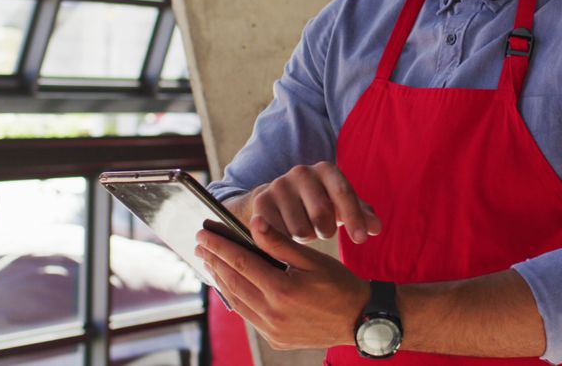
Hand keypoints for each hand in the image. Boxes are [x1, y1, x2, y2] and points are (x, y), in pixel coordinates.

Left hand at [195, 215, 370, 349]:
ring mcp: (273, 330)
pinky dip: (237, 298)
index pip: (240, 262)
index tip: (204, 234)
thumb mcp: (312, 259)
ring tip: (211, 264)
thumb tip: (254, 223)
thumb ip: (280, 242)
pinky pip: (249, 316)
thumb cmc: (340, 285)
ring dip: (221, 281)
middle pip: (233, 282)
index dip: (220, 246)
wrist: (361, 321)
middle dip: (214, 261)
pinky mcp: (276, 339)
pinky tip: (232, 286)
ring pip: (237, 302)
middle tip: (200, 246)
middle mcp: (273, 314)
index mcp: (282, 290)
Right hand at [229, 162, 381, 243]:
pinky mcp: (261, 202)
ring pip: (301, 229)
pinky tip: (286, 237)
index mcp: (326, 170)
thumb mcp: (341, 208)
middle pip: (322, 214)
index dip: (354, 217)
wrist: (276, 202)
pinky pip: (279, 234)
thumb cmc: (317, 205)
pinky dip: (286, 242)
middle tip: (322, 232)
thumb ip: (361, 216)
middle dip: (326, 231)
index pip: (344, 193)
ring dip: (305, 238)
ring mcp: (279, 185)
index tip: (361, 239)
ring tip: (302, 230)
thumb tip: (376, 228)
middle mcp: (302, 172)